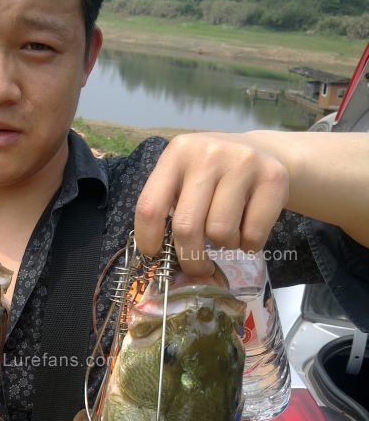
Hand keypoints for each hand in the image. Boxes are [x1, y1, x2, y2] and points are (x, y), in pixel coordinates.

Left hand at [134, 132, 290, 275]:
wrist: (264, 152)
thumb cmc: (214, 177)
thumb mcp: (185, 179)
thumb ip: (170, 209)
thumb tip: (162, 262)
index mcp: (177, 154)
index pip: (150, 206)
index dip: (148, 239)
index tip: (155, 255)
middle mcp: (208, 154)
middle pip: (187, 226)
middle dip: (190, 258)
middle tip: (197, 267)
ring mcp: (242, 163)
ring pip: (220, 233)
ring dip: (224, 245)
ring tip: (228, 233)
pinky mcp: (273, 177)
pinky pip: (253, 235)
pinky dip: (249, 245)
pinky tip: (248, 230)